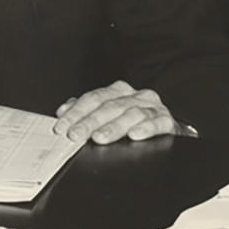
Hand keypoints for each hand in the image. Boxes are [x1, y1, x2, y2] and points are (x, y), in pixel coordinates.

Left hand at [52, 80, 186, 144]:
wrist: (167, 128)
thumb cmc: (133, 121)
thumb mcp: (109, 114)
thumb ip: (87, 111)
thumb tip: (63, 111)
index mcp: (117, 91)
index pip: (92, 98)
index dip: (75, 112)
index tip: (62, 126)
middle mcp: (134, 95)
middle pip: (108, 106)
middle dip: (89, 122)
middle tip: (76, 135)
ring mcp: (151, 106)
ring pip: (130, 113)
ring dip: (113, 126)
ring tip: (99, 137)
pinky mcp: (167, 120)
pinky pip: (157, 122)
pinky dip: (145, 128)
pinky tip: (134, 135)